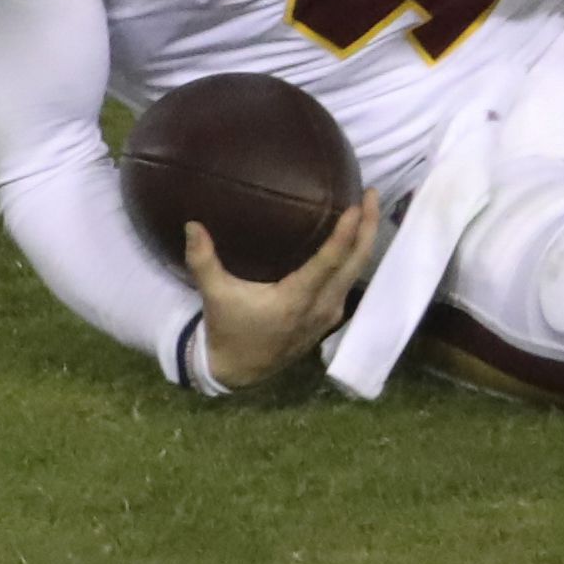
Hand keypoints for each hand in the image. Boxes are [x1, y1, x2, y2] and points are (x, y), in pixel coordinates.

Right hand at [186, 194, 385, 390]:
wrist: (239, 371)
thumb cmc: (228, 331)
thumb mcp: (214, 296)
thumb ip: (203, 260)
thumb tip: (192, 224)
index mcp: (296, 300)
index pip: (330, 262)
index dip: (346, 233)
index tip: (358, 204)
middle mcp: (320, 307)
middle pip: (356, 262)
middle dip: (369, 226)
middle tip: (372, 192)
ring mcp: (329, 314)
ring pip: (357, 272)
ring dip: (365, 240)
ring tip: (367, 207)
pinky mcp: (330, 318)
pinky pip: (349, 281)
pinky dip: (355, 257)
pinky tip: (353, 238)